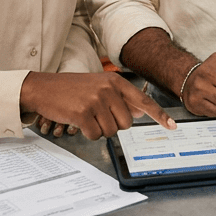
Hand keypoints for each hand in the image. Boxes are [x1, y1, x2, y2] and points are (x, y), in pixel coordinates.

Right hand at [20, 72, 175, 139]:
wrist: (42, 88)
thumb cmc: (70, 89)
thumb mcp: (98, 87)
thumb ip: (120, 98)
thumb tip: (140, 112)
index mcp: (114, 81)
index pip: (143, 101)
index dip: (159, 116)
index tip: (172, 126)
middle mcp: (108, 89)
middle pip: (126, 123)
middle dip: (112, 124)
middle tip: (96, 115)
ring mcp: (95, 100)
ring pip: (111, 131)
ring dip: (98, 129)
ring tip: (85, 115)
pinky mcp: (82, 113)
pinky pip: (95, 135)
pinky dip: (87, 133)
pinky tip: (78, 121)